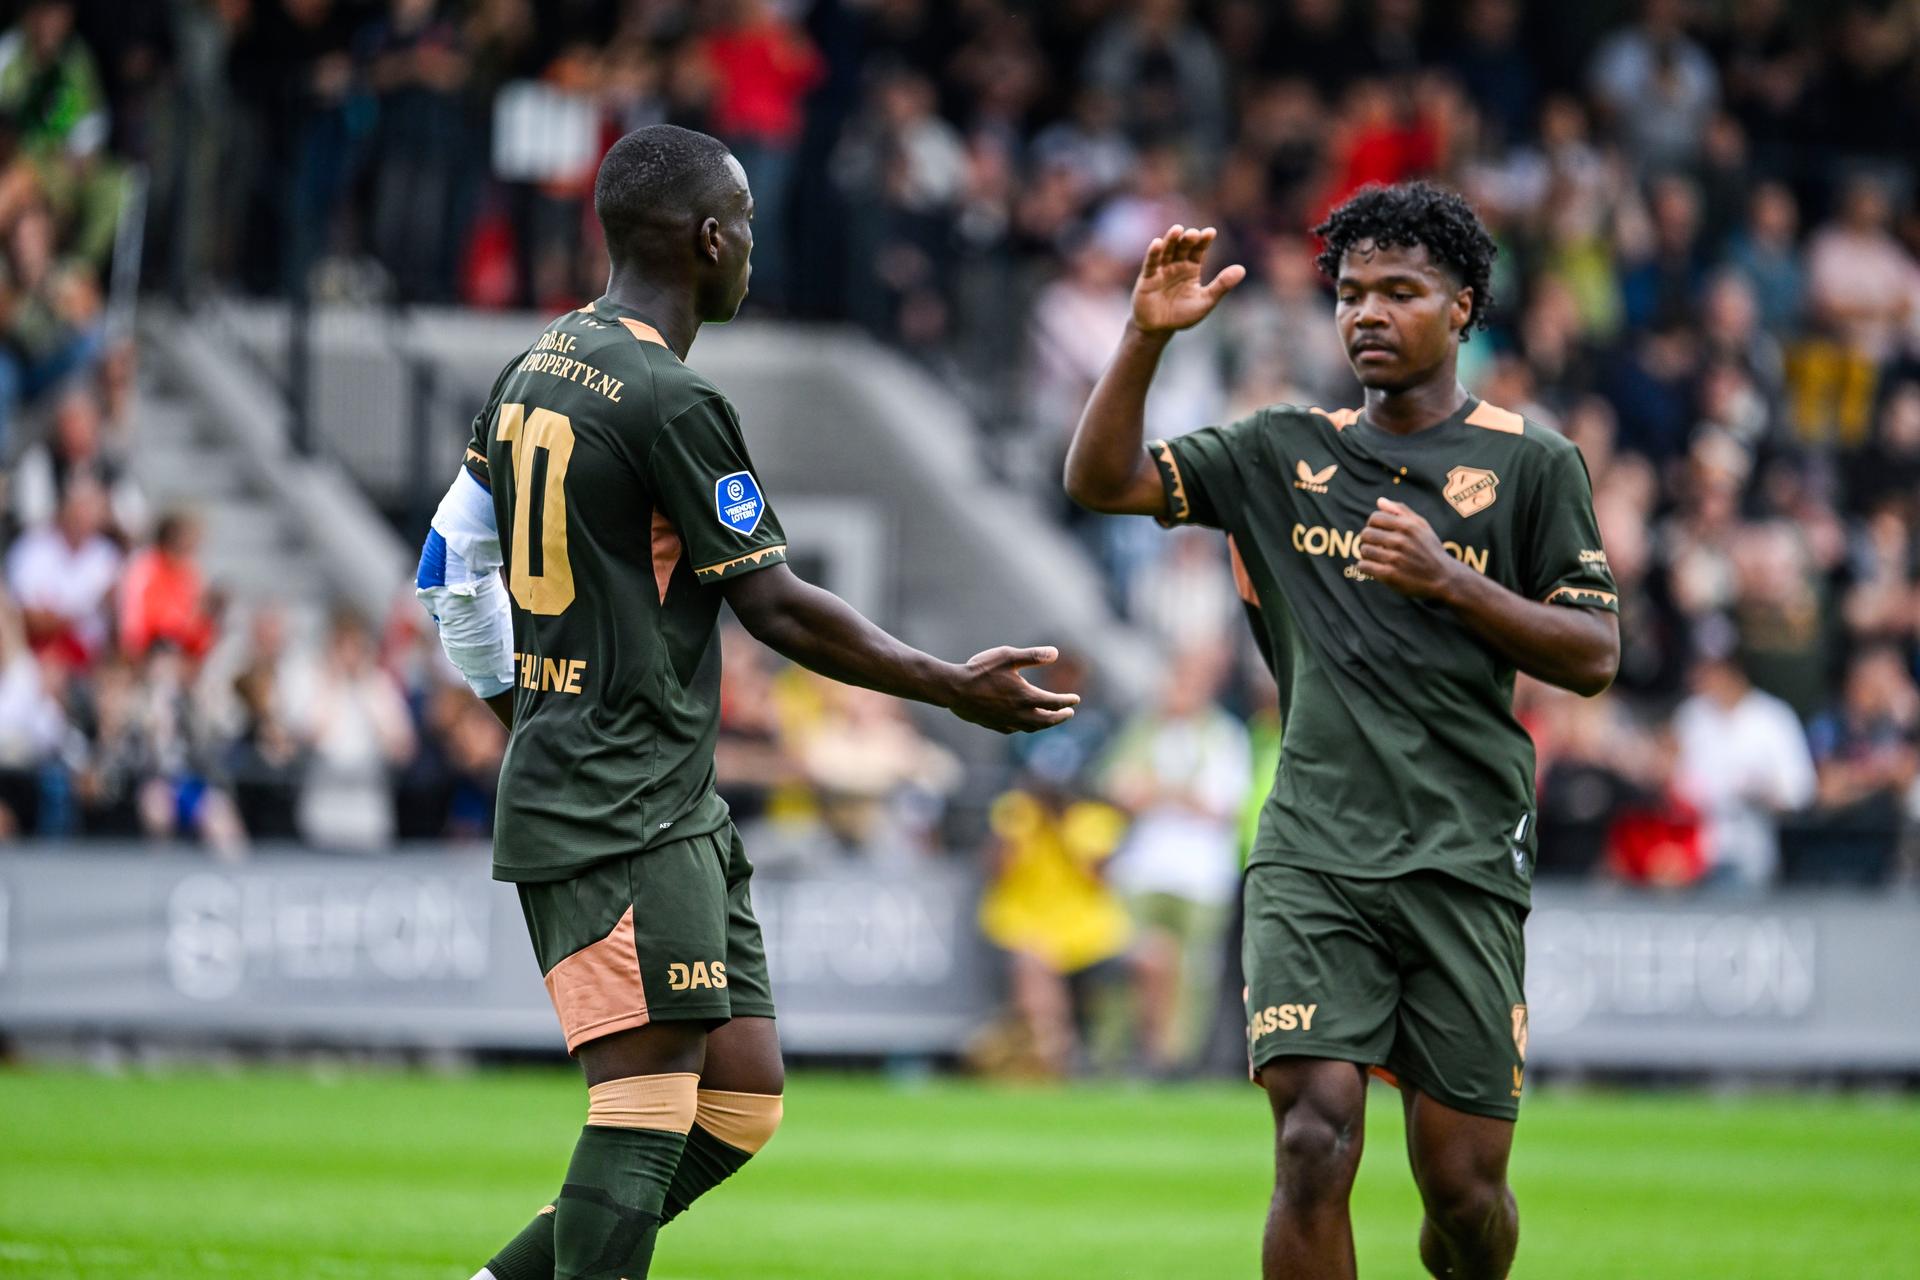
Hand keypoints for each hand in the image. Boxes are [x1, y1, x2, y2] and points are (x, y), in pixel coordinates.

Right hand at [946, 646, 1080, 733]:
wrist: (954, 689)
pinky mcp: (994, 725)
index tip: (1076, 699)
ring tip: (1050, 720)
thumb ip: (1032, 655)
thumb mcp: (1008, 656)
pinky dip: (1025, 727)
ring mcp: (1007, 722)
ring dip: (1045, 725)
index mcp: (1026, 696)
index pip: (1054, 702)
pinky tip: (1024, 724)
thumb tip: (1055, 653)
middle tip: (1069, 714)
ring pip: (1032, 728)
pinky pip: (1015, 730)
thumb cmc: (980, 670)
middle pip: (1047, 720)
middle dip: (1060, 717)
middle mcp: (1019, 713)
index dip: (1067, 700)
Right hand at [1131, 225, 1245, 334]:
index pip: (1199, 250)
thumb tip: (1242, 269)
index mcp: (1191, 268)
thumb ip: (1222, 285)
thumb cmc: (1182, 315)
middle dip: (1188, 239)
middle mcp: (1176, 265)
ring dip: (1170, 240)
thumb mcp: (1206, 301)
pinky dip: (1153, 253)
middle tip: (1193, 233)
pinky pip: (1151, 263)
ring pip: (1166, 251)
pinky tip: (1157, 243)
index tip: (1210, 232)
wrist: (1159, 329)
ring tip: (1177, 229)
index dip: (1203, 241)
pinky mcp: (1147, 278)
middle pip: (1182, 247)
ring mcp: (1161, 270)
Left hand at [1356, 498, 1460, 599]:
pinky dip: (1366, 567)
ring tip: (1377, 557)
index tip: (1378, 532)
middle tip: (1376, 546)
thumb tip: (1380, 501)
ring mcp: (1395, 558)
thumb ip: (1401, 511)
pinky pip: (1364, 566)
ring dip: (1367, 555)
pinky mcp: (1389, 575)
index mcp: (1408, 526)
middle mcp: (1401, 541)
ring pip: (1364, 551)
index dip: (1373, 525)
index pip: (1374, 518)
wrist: (1444, 578)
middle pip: (1366, 534)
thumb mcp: (1422, 526)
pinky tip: (1375, 568)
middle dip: (1368, 540)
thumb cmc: (1430, 550)